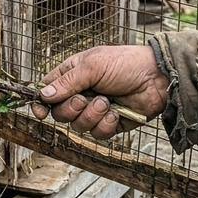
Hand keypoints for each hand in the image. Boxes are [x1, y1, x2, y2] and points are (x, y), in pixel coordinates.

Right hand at [31, 45, 168, 139]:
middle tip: (85, 98)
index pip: (48, 91)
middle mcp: (81, 94)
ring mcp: (95, 110)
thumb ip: (66, 82)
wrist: (156, 78)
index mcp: (72, 75)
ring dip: (92, 115)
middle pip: (60, 113)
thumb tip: (43, 96)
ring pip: (78, 126)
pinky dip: (106, 124)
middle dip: (71, 109)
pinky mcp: (110, 124)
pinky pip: (97, 134)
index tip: (41, 111)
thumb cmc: (124, 63)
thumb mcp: (92, 66)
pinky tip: (117, 112)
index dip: (42, 103)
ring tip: (107, 102)